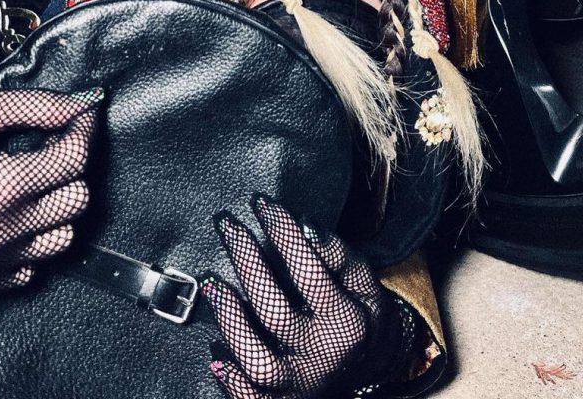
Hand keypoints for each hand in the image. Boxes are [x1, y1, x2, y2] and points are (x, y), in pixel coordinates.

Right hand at [0, 86, 101, 294]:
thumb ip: (35, 106)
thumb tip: (84, 104)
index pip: (74, 159)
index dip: (84, 129)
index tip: (81, 117)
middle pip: (77, 200)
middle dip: (71, 168)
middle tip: (53, 148)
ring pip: (61, 238)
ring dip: (56, 207)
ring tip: (32, 184)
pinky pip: (30, 269)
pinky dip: (31, 242)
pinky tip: (12, 217)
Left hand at [202, 195, 409, 397]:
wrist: (371, 369)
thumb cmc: (359, 312)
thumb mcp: (363, 281)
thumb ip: (337, 254)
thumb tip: (305, 227)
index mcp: (346, 322)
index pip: (310, 272)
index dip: (283, 233)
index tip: (261, 202)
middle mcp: (322, 357)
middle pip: (274, 312)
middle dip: (246, 262)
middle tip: (226, 225)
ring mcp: (300, 385)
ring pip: (258, 362)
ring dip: (230, 321)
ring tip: (212, 281)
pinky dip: (232, 381)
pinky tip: (215, 354)